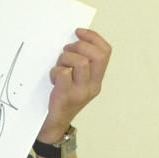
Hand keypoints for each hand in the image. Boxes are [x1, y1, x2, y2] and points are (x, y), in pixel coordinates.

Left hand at [38, 28, 111, 142]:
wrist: (53, 125)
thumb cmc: (61, 99)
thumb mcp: (75, 81)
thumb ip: (78, 65)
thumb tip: (73, 41)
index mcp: (97, 79)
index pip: (105, 52)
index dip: (93, 37)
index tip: (78, 32)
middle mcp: (93, 85)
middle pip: (96, 55)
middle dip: (79, 46)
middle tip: (66, 51)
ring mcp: (81, 92)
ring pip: (81, 62)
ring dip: (65, 58)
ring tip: (58, 65)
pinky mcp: (67, 96)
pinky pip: (64, 74)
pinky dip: (56, 70)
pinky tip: (52, 77)